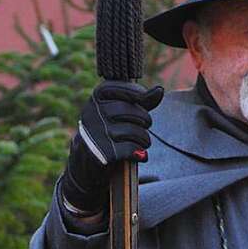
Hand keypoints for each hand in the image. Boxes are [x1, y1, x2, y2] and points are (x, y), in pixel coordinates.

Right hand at [60, 81, 163, 215]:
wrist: (88, 160)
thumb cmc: (109, 130)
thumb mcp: (120, 111)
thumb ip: (140, 100)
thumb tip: (159, 90)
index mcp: (96, 98)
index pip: (123, 88)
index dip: (138, 93)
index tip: (143, 100)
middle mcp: (93, 112)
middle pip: (131, 111)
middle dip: (145, 120)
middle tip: (146, 127)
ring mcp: (96, 133)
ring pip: (133, 131)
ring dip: (144, 139)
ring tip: (144, 143)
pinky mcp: (101, 152)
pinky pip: (130, 149)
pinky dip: (139, 154)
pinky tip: (140, 155)